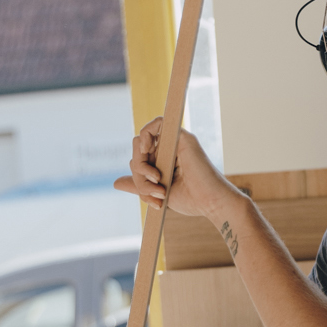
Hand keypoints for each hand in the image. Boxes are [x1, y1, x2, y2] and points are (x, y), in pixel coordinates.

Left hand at [114, 120, 228, 219]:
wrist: (210, 202)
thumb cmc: (190, 200)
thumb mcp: (156, 193)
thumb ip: (138, 185)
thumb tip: (116, 182)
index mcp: (163, 162)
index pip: (138, 161)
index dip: (138, 179)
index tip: (152, 199)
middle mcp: (168, 150)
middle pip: (137, 152)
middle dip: (139, 174)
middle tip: (154, 191)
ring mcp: (174, 143)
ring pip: (142, 142)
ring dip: (141, 164)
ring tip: (156, 181)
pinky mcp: (181, 137)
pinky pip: (157, 123)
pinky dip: (145, 135)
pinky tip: (145, 151)